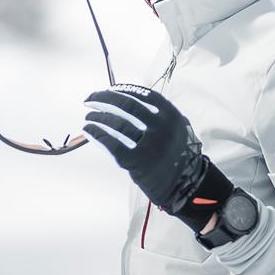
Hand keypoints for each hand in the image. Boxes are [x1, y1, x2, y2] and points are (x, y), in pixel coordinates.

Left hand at [82, 84, 234, 234]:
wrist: (185, 185)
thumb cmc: (176, 154)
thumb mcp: (176, 127)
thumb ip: (157, 113)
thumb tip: (124, 98)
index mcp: (170, 115)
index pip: (141, 94)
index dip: (120, 90)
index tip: (107, 90)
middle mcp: (160, 127)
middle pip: (125, 105)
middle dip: (103, 99)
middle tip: (90, 100)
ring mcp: (149, 145)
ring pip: (116, 124)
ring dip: (98, 117)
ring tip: (89, 117)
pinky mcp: (137, 162)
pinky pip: (111, 144)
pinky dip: (97, 134)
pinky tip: (89, 130)